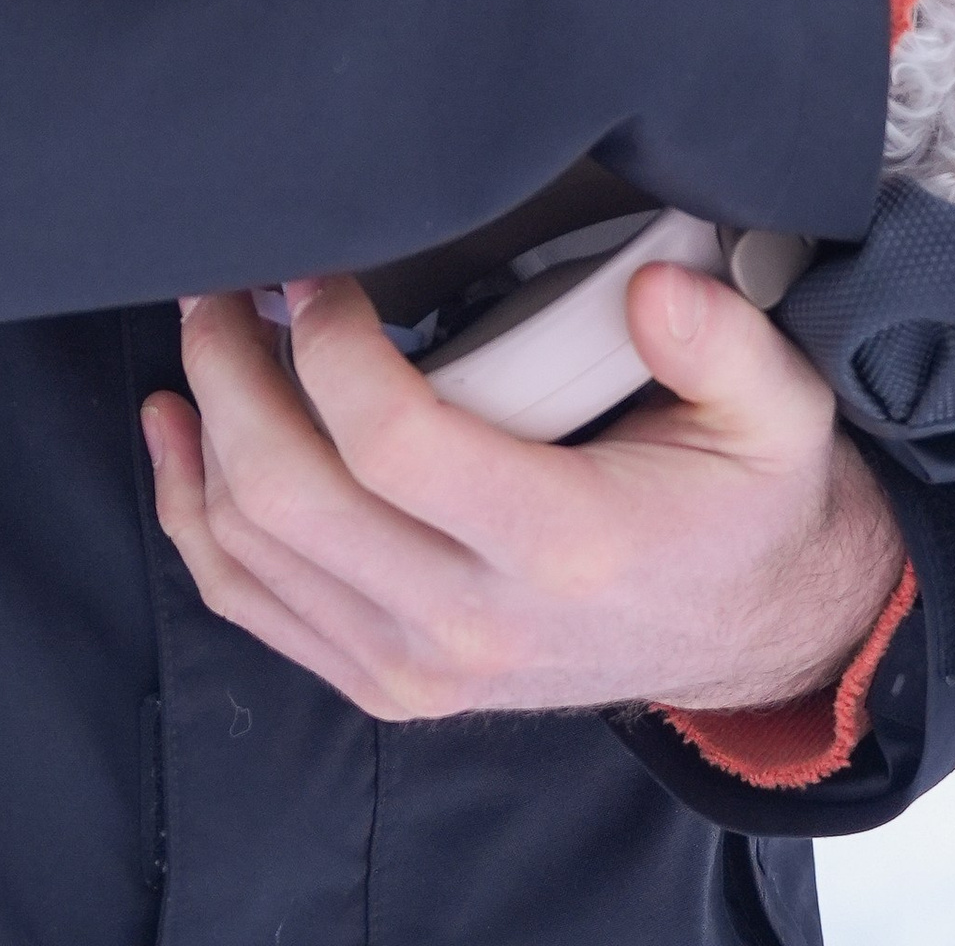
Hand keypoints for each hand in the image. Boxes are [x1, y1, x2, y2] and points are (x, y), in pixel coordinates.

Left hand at [143, 270, 904, 718]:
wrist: (748, 635)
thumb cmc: (745, 502)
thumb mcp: (777, 414)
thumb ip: (726, 344)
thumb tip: (659, 291)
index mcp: (561, 545)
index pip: (391, 443)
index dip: (328, 344)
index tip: (315, 272)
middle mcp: (472, 622)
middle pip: (289, 495)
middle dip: (231, 371)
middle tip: (224, 284)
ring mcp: (419, 665)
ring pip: (251, 549)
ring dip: (205, 430)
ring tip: (207, 332)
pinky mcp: (387, 683)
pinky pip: (253, 603)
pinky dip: (193, 516)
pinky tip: (177, 433)